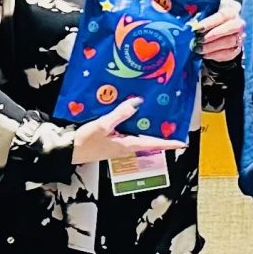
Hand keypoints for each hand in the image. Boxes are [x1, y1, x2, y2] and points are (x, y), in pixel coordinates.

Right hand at [71, 99, 188, 164]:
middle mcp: (128, 146)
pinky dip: (136, 125)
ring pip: (141, 136)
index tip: (182, 142)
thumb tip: (136, 103)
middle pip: (150, 140)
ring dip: (150, 128)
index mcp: (129, 145)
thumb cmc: (86, 142)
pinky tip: (135, 115)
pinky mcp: (114, 141)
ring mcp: (121, 145)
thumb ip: (120, 114)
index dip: (169, 143)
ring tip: (160, 117)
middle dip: (163, 133)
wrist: (70, 150)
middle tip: (174, 124)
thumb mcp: (103, 125)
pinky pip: (130, 132)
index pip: (154, 144)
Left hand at [194, 0, 245, 62]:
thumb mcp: (205, 15)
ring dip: (212, 46)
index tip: (197, 29)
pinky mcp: (237, 49)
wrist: (220, 33)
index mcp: (231, 11)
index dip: (209, 22)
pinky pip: (229, 53)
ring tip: (198, 48)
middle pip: (230, 28)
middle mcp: (238, 23)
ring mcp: (240, 37)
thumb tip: (190, 24)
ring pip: (230, 42)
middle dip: (212, 35)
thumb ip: (199, 17)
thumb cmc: (211, 21)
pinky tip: (205, 54)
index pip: (222, 15)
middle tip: (198, 40)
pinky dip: (215, 55)